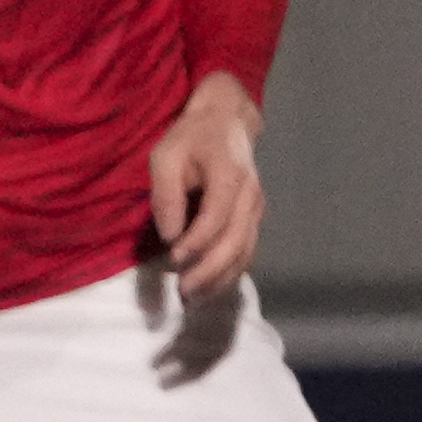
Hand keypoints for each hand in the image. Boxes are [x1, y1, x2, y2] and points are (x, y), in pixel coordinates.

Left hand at [145, 72, 266, 297]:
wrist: (226, 122)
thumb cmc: (191, 138)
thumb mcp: (166, 156)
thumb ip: (167, 195)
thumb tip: (170, 236)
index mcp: (229, 176)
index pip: (217, 217)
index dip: (196, 242)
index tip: (173, 259)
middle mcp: (250, 195)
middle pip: (235, 241)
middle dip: (210, 271)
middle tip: (183, 292)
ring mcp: (256, 208)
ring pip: (245, 252)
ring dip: (222, 279)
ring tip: (194, 299)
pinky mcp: (254, 218)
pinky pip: (248, 251)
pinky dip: (232, 273)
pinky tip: (211, 288)